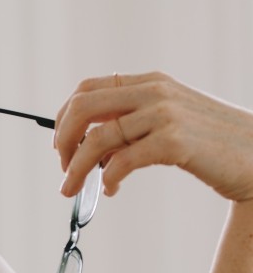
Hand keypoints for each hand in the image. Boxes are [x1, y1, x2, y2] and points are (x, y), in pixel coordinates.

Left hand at [55, 71, 252, 201]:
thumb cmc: (212, 143)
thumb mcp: (168, 121)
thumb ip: (132, 125)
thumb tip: (89, 147)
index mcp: (150, 82)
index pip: (87, 90)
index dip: (64, 118)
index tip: (61, 145)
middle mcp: (155, 92)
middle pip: (82, 108)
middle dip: (63, 141)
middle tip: (62, 167)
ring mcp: (165, 115)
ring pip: (97, 139)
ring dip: (75, 169)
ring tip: (71, 188)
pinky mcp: (174, 142)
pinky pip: (121, 161)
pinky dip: (107, 179)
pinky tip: (110, 189)